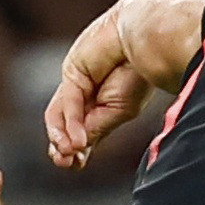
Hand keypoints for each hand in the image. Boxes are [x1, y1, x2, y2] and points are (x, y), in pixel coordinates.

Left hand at [45, 4, 154, 169]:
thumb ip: (96, 128)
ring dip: (61, 137)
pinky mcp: (73, 69)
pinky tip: (77, 140)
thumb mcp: (120, 111)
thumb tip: (75, 149)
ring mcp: (78, 80)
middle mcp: (87, 93)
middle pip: (64, 124)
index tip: (76, 166)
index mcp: (103, 104)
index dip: (77, 150)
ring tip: (68, 155)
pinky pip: (68, 101)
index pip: (82, 131)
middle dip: (62, 146)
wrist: (146, 39)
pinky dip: (71, 123)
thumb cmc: (141, 73)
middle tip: (65, 163)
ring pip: (58, 114)